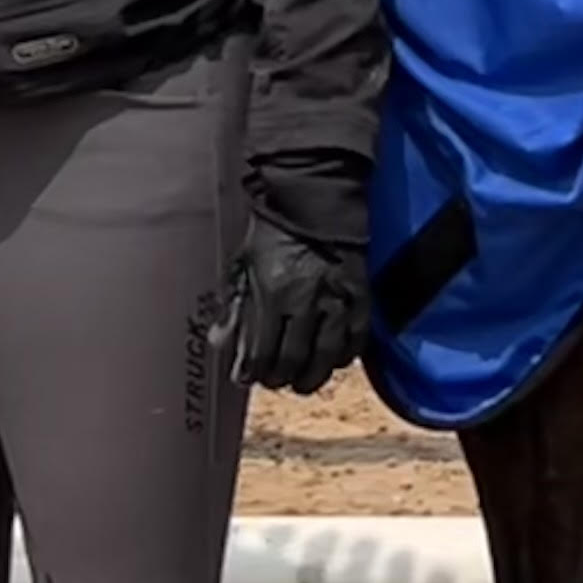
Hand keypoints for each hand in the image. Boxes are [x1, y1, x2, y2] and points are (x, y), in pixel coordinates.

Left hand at [228, 217, 367, 395]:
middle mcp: (307, 302)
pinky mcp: (361, 297)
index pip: (260, 353)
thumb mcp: (242, 265)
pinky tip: (331, 360)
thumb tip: (220, 344)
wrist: (316, 201)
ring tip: (301, 380)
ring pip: (325, 359)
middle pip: (293, 361)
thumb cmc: (273, 232)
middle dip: (278, 377)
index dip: (250, 372)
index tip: (245, 376)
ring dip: (310, 377)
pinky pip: (356, 342)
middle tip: (272, 379)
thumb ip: (231, 307)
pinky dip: (342, 358)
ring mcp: (338, 301)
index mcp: (273, 293)